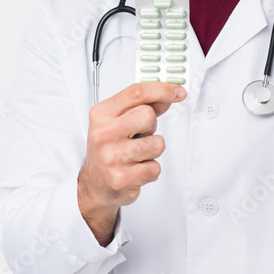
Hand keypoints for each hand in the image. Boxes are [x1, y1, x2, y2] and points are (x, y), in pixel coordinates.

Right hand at [78, 82, 186, 245]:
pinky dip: (150, 169)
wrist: (95, 183)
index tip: (178, 92)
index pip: (136, 93)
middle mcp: (104, 134)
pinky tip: (136, 169)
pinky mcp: (122, 178)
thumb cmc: (108, 148)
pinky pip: (155, 168)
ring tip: (136, 154)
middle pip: (148, 116)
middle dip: (151, 127)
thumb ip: (142, 106)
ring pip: (157, 143)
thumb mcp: (117, 121)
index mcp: (101, 114)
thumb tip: (168, 96)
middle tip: (139, 136)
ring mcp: (112, 157)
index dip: (162, 89)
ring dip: (152, 151)